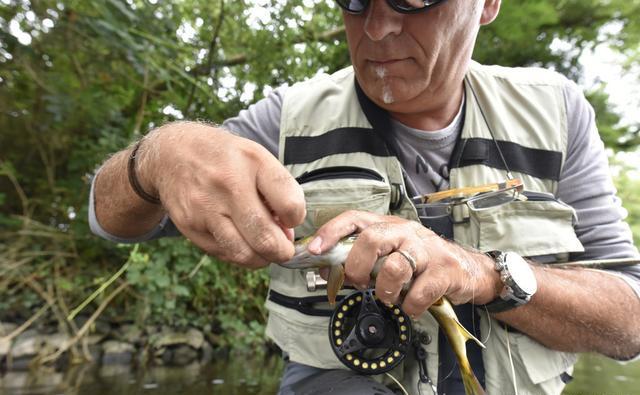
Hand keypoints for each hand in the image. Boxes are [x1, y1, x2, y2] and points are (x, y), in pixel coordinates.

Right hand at [143, 123, 305, 267]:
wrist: (172, 153)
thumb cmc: (225, 158)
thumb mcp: (257, 158)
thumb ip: (278, 191)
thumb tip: (287, 233)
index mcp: (253, 162)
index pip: (289, 204)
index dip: (296, 219)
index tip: (291, 219)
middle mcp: (229, 184)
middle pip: (266, 238)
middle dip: (282, 251)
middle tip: (284, 249)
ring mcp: (206, 208)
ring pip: (244, 254)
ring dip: (261, 259)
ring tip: (265, 251)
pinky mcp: (190, 226)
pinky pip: (223, 254)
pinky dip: (239, 255)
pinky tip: (242, 243)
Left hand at [309, 210, 498, 316]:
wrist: (467, 269)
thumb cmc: (421, 262)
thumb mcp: (389, 254)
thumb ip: (360, 259)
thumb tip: (326, 270)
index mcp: (388, 225)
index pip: (354, 218)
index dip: (331, 232)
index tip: (314, 250)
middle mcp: (406, 232)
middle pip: (372, 240)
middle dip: (357, 267)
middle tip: (358, 282)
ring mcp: (426, 250)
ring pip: (394, 267)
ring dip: (384, 290)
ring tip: (389, 296)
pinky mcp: (443, 271)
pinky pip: (418, 293)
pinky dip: (409, 307)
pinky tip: (411, 306)